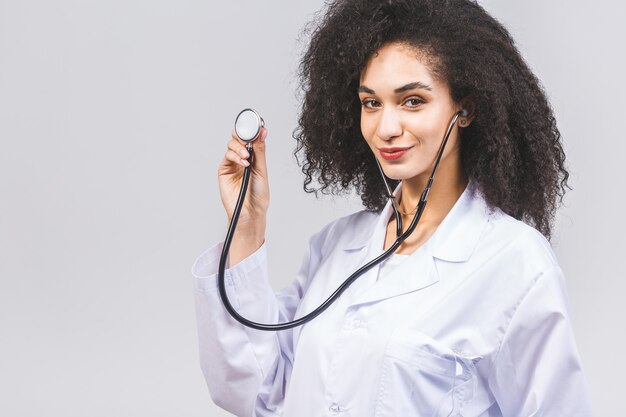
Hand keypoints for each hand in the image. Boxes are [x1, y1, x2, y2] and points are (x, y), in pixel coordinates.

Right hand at [217, 127, 268, 260]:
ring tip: (246, 157)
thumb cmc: (258, 194)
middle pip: (238, 137)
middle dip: (243, 135)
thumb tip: (262, 132)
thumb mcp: (262, 169)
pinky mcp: (224, 170)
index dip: (252, 130)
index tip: (258, 125)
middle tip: (249, 140)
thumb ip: (260, 150)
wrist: (250, 211)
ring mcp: (232, 163)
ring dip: (239, 147)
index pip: (251, 138)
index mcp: (254, 156)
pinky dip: (234, 155)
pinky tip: (242, 162)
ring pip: (231, 144)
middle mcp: (242, 158)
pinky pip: (227, 155)